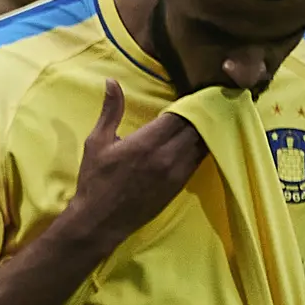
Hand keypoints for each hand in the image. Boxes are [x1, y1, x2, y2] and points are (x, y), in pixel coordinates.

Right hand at [68, 81, 210, 247]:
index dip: (190, 101)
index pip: (180, 114)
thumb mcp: (97, 143)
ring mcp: (176, 171)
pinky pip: (200, 159)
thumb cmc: (95, 181)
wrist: (100, 222)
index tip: (194, 91)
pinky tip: (203, 137)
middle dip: (201, 112)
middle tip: (206, 99)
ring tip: (210, 115)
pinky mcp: (180, 184)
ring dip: (206, 128)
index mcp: (145, 143)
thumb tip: (112, 82)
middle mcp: (166, 156)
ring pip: (203, 142)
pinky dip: (203, 145)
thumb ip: (110, 111)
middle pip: (196, 126)